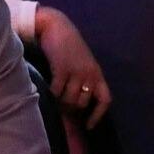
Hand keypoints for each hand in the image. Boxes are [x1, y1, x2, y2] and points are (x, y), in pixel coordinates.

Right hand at [34, 7, 110, 127]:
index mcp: (97, 73)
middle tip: (61, 107)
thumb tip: (75, 101)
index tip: (88, 126)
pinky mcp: (62, 70)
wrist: (56, 27)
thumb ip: (83, 79)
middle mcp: (90, 74)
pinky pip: (56, 91)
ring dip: (60, 102)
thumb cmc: (68, 46)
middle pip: (82, 103)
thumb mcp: (82, 62)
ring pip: (69, 99)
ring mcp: (77, 72)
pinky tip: (48, 90)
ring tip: (54, 98)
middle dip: (72, 108)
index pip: (105, 99)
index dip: (97, 115)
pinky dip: (51, 93)